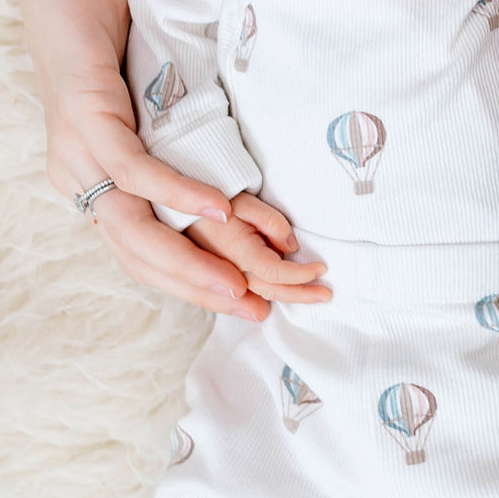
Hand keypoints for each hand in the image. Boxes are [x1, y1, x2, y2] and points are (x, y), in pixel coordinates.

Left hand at [22, 0, 271, 320]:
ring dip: (191, 258)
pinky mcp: (85, 114)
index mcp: (93, 179)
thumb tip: (238, 178)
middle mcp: (78, 176)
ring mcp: (77, 149)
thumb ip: (181, 142)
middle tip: (262, 309)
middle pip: (140, 256)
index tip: (255, 304)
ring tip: (242, 281)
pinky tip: (217, 205)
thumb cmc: (113, 28)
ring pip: (133, 226)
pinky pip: (134, 169)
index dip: (197, 285)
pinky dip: (177, 192)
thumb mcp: (154, 99)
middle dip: (203, 288)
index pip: (144, 255)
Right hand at [192, 194, 330, 307]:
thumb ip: (270, 222)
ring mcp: (213, 278)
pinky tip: (269, 301)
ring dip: (284, 299)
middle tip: (324, 294)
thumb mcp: (245, 200)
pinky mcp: (205, 280)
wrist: (174, 202)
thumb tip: (290, 246)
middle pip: (268, 290)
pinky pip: (234, 299)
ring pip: (252, 299)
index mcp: (235, 249)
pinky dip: (256, 302)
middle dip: (299, 294)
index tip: (321, 268)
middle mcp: (224, 270)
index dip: (301, 274)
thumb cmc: (213, 196)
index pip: (275, 272)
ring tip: (308, 297)